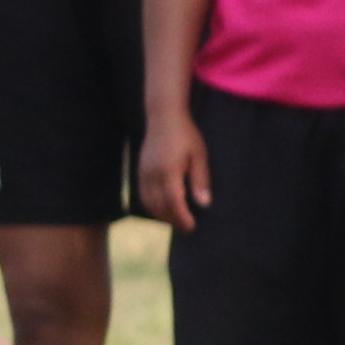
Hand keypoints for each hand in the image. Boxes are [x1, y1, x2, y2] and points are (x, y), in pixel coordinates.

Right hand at [137, 107, 208, 231]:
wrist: (163, 117)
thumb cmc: (186, 135)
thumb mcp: (200, 155)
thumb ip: (200, 180)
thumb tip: (204, 204)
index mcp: (168, 170)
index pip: (173, 201)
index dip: (182, 217)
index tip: (191, 227)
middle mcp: (152, 174)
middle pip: (159, 206)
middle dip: (173, 220)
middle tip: (187, 228)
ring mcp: (143, 172)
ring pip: (148, 202)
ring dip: (162, 215)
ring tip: (177, 220)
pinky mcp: (140, 170)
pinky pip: (143, 194)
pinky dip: (152, 205)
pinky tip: (164, 208)